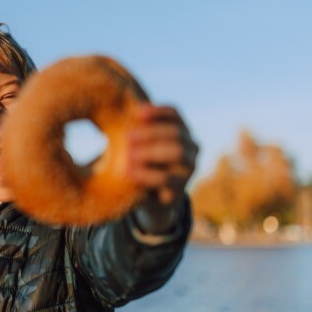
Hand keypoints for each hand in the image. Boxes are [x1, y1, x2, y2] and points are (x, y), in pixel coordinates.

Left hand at [127, 103, 198, 233]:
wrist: (149, 200)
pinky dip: (145, 174)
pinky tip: (128, 172)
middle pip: (176, 133)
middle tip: (127, 137)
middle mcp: (191, 147)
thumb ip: (135, 132)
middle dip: (151, 133)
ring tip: (127, 155)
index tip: (137, 112)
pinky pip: (166, 178)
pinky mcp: (180, 188)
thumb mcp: (138, 146)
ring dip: (150, 151)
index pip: (174, 114)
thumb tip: (120, 112)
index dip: (157, 111)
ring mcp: (189, 168)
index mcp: (181, 131)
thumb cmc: (140, 164)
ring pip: (176, 153)